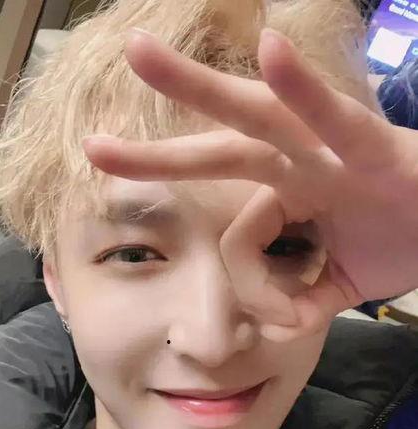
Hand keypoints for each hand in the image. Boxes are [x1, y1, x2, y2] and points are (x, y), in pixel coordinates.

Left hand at [83, 28, 417, 340]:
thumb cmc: (402, 240)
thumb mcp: (337, 284)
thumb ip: (301, 301)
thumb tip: (276, 331)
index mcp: (287, 194)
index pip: (236, 236)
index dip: (253, 286)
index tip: (285, 322)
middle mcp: (299, 164)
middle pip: (216, 149)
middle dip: (157, 152)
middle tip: (92, 147)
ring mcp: (331, 151)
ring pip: (256, 117)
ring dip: (197, 87)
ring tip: (139, 54)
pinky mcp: (375, 149)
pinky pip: (336, 118)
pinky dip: (305, 89)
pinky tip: (271, 48)